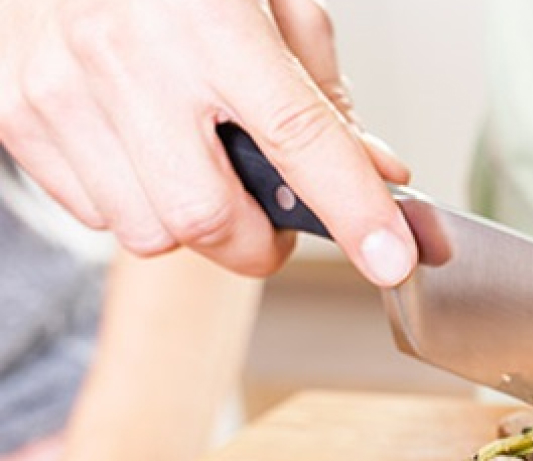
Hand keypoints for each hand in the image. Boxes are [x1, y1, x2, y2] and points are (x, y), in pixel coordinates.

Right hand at [0, 0, 413, 284]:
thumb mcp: (268, 0)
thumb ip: (322, 91)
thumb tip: (377, 174)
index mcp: (207, 20)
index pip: (298, 138)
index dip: (354, 210)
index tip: (391, 258)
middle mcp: (126, 57)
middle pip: (209, 218)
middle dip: (258, 240)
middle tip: (271, 211)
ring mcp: (60, 91)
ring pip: (150, 231)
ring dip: (192, 222)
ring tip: (194, 160)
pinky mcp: (15, 115)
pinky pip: (93, 212)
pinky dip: (132, 200)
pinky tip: (138, 144)